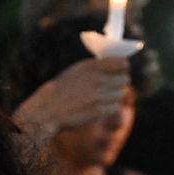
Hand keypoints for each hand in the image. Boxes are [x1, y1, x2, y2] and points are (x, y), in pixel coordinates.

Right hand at [15, 57, 130, 133]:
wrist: (49, 109)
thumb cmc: (63, 89)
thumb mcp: (77, 70)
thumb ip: (97, 67)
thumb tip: (119, 65)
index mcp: (91, 66)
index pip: (122, 63)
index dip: (123, 67)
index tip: (121, 70)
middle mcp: (97, 80)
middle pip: (124, 78)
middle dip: (119, 81)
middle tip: (112, 85)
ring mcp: (99, 96)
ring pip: (121, 93)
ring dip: (114, 95)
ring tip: (102, 97)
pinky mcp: (99, 111)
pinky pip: (115, 107)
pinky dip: (109, 108)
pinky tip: (99, 107)